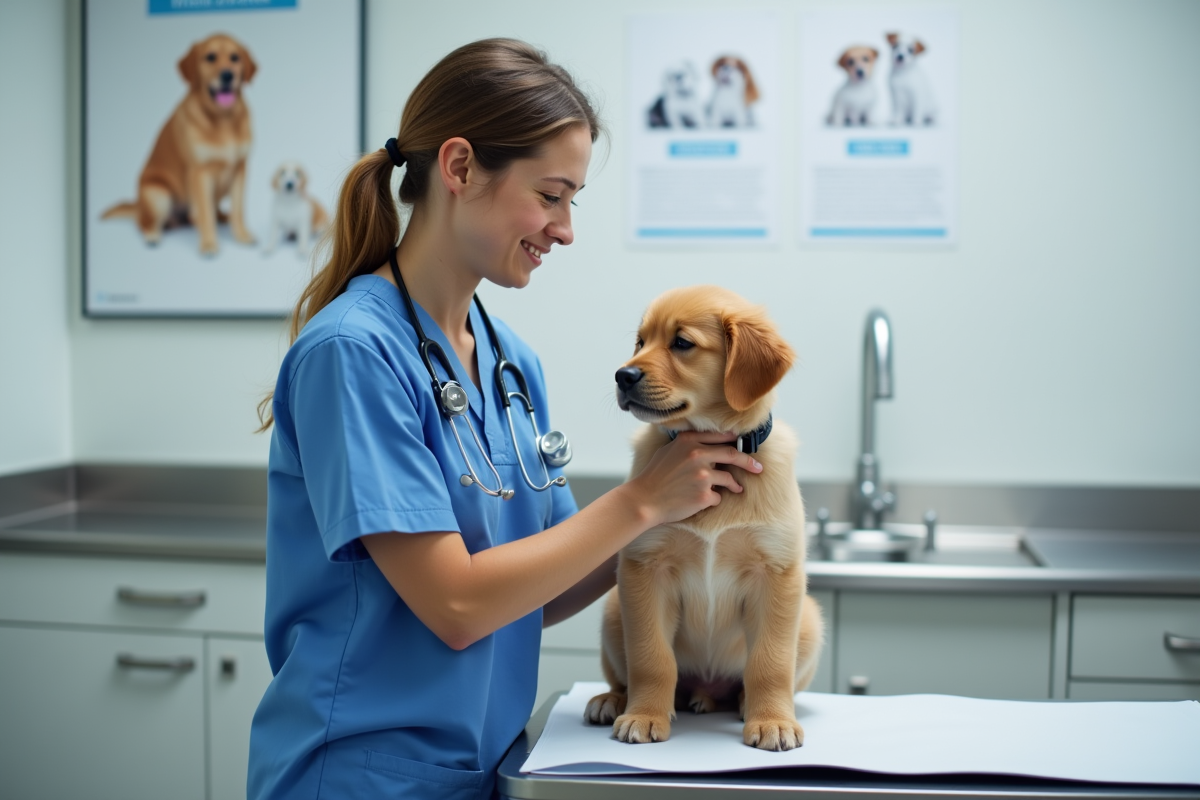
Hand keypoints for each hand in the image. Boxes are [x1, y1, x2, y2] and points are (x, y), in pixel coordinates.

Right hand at [626, 431, 762, 527]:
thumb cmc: (655, 476)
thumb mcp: (669, 450)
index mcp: (689, 441)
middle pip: (732, 454)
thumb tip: (710, 443)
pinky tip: (704, 501)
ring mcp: (702, 475)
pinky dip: (714, 498)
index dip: (735, 440)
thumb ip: (689, 444)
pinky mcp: (704, 495)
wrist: (644, 500)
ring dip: (734, 484)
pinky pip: (718, 496)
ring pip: (728, 478)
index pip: (720, 436)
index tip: (745, 444)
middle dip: (748, 462)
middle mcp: (697, 455)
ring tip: (737, 489)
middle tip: (758, 467)